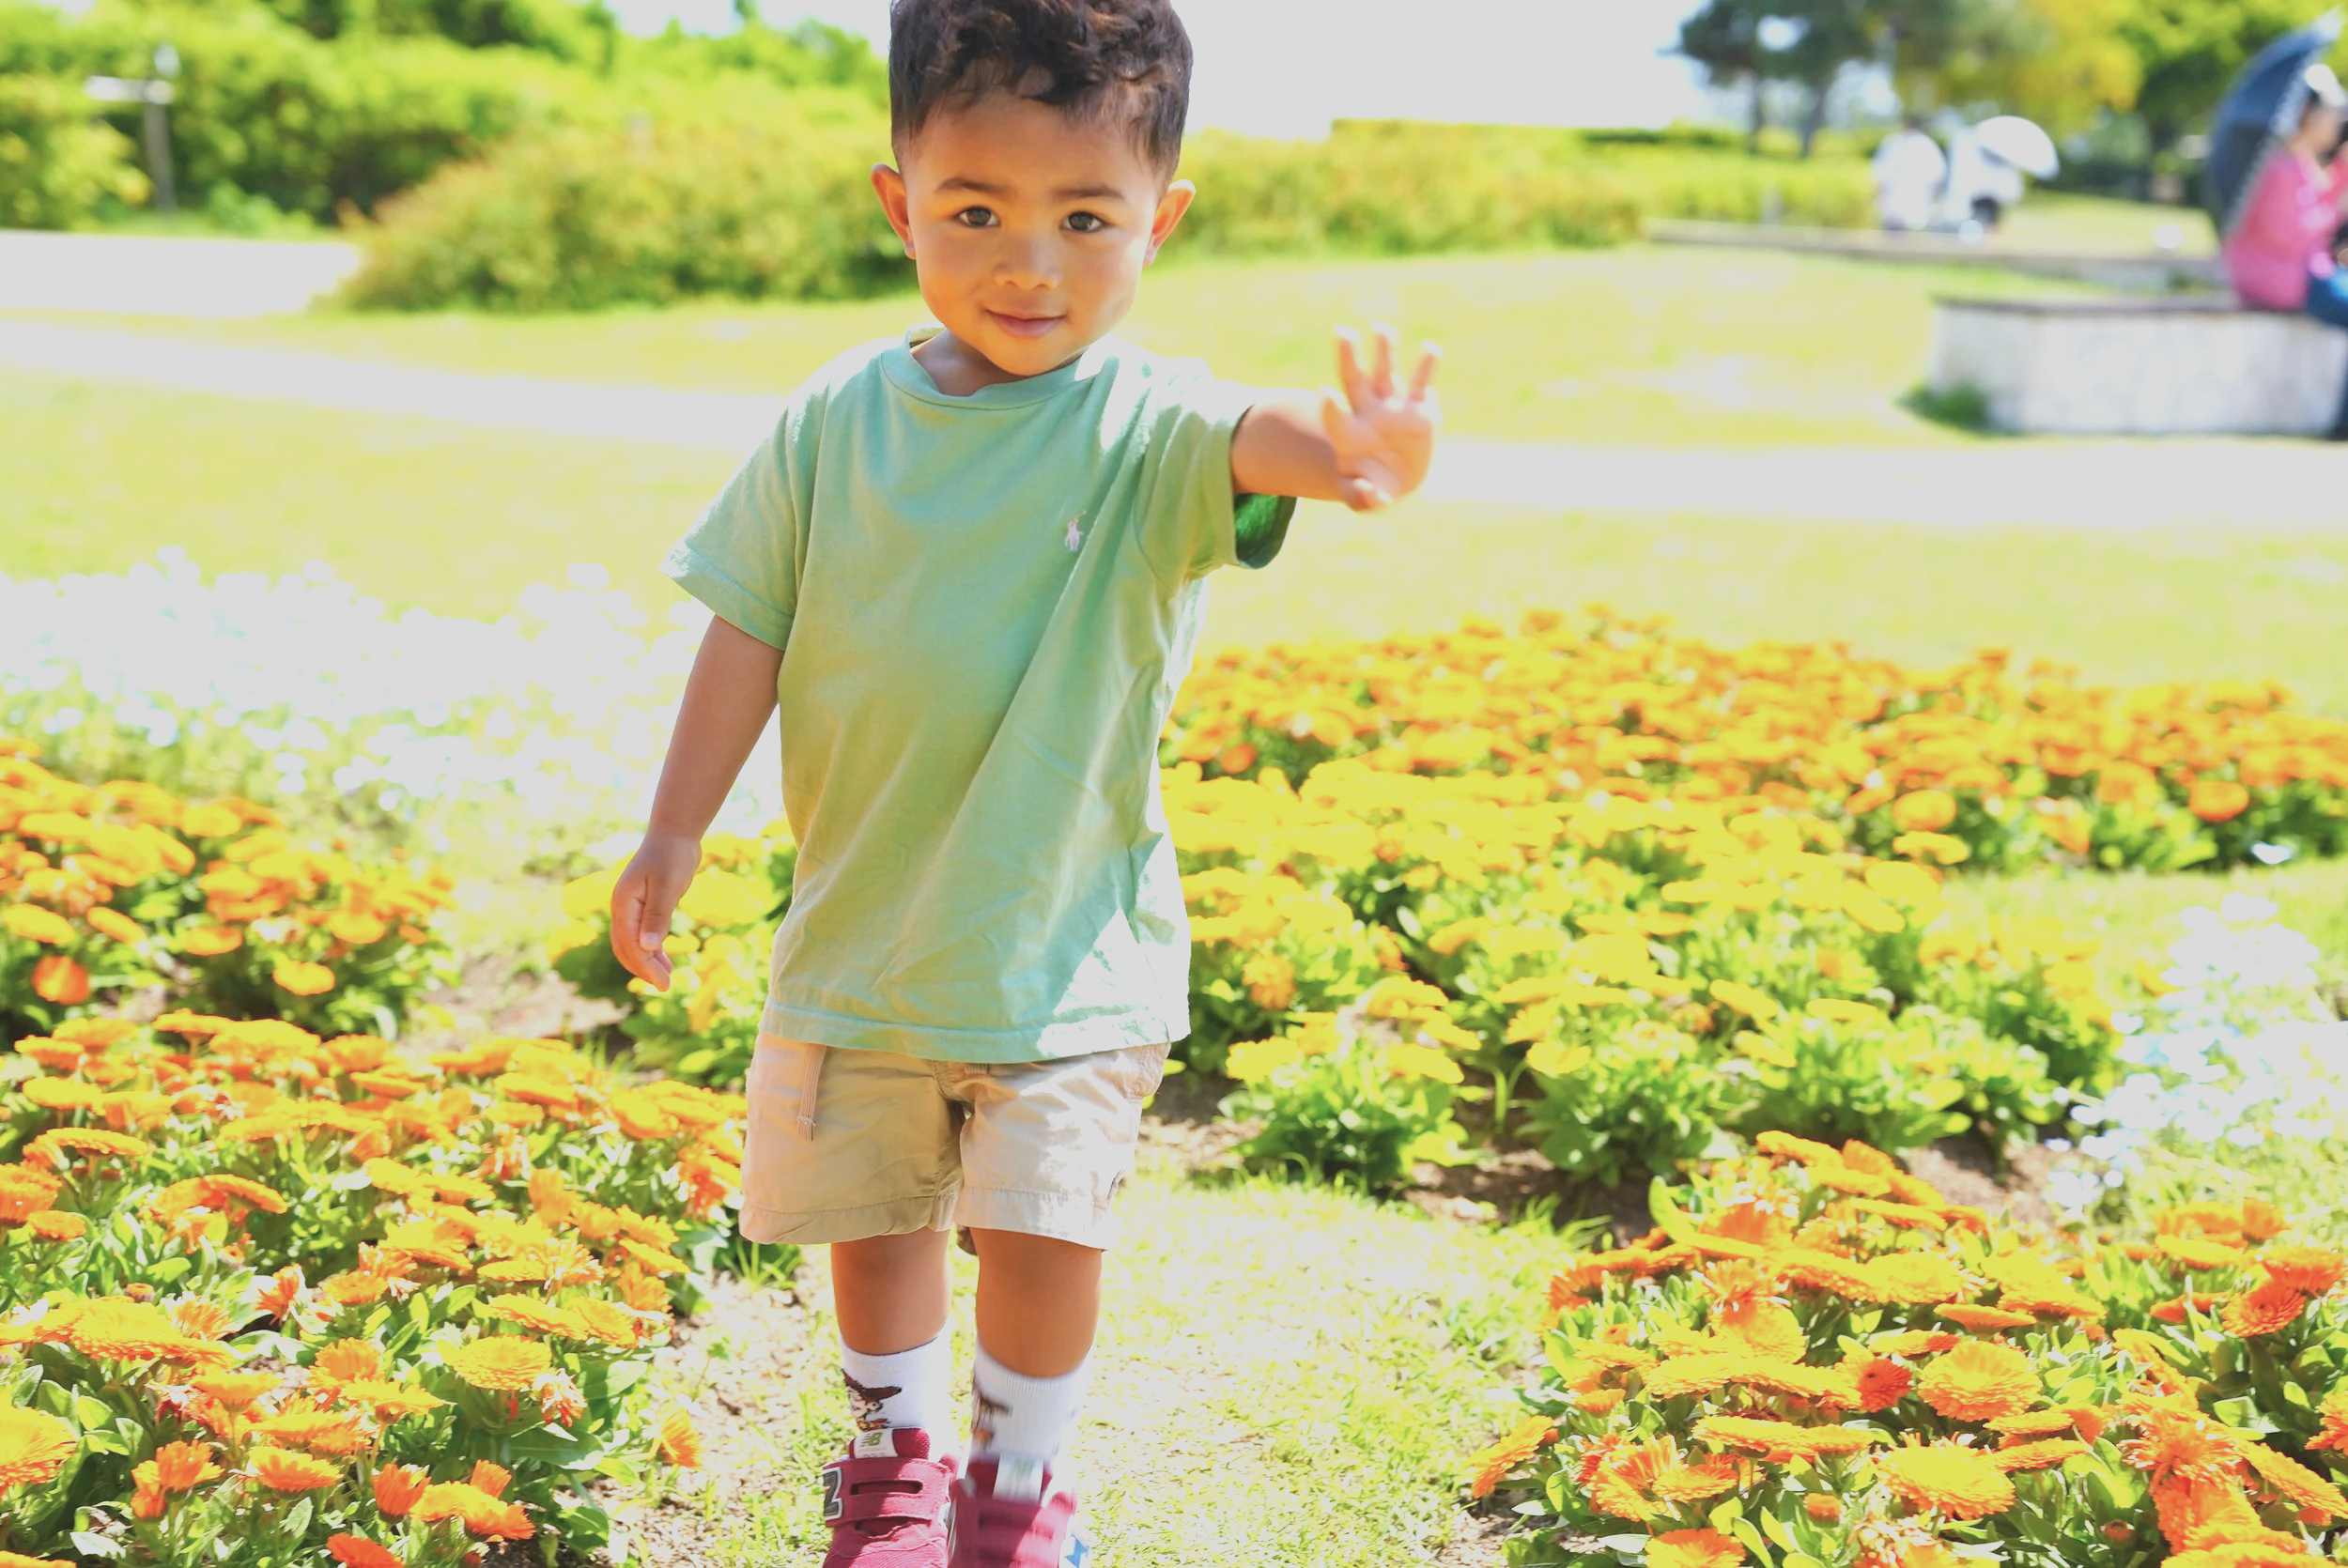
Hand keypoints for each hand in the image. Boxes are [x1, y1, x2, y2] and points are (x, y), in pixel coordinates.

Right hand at [609, 831, 699, 991]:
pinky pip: (640, 934)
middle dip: (643, 969)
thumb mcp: (668, 886)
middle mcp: (622, 907)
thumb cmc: (672, 856)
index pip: (630, 943)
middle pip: (625, 947)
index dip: (645, 966)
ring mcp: (630, 906)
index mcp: (624, 903)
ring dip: (646, 962)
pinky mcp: (642, 906)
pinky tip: (665, 959)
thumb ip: (657, 916)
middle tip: (665, 986)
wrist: (675, 834)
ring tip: (666, 979)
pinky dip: (651, 949)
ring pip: (631, 943)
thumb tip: (647, 947)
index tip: (664, 984)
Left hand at [1320, 324, 1440, 511]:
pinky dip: (1427, 367)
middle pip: (1355, 381)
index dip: (1331, 408)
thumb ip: (1363, 499)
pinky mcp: (1421, 409)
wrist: (1397, 480)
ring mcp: (1395, 408)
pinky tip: (1431, 350)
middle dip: (1348, 358)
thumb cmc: (1372, 488)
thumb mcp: (1365, 500)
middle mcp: (1369, 413)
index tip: (1326, 395)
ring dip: (1384, 351)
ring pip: (1387, 374)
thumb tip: (1368, 491)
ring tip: (1381, 329)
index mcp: (1348, 434)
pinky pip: (1423, 384)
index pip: (1336, 417)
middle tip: (1341, 333)